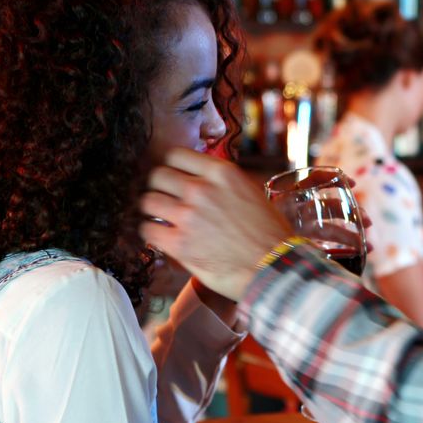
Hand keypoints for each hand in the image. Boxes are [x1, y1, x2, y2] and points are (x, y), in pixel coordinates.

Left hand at [140, 148, 291, 300]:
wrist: (274, 267)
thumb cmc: (270, 235)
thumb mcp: (252, 194)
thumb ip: (225, 184)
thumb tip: (206, 182)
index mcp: (222, 173)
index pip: (177, 155)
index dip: (173, 167)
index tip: (174, 176)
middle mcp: (201, 190)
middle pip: (158, 175)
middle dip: (160, 186)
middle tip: (166, 198)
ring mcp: (188, 216)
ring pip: (148, 201)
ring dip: (153, 209)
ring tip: (162, 218)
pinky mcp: (179, 243)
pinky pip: (147, 229)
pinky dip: (151, 232)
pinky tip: (162, 236)